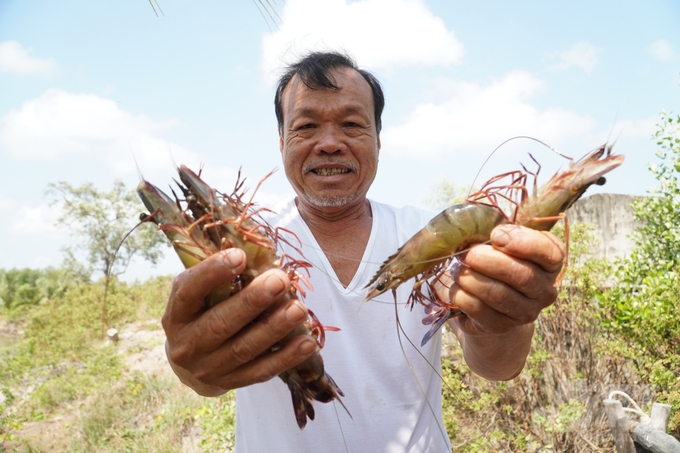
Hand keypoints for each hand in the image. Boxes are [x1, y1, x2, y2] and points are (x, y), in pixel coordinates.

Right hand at [162, 248, 317, 395]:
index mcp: (176, 314)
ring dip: (274, 328)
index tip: (240, 255)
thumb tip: (256, 251)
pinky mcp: (230, 383)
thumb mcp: (199, 294)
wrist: (191, 362)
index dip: (212, 273)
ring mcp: (208, 368)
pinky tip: (307, 343)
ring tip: (299, 309)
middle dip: (253, 301)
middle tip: (280, 280)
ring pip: (244, 349)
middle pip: (220, 324)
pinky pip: (261, 372)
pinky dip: (286, 358)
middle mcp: (187, 344)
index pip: (188, 293)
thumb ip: (218, 277)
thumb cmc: (201, 314)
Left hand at [449, 224, 564, 336]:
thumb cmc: (493, 261)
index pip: (551, 253)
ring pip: (499, 295)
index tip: (495, 235)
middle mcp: (544, 290)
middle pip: (523, 276)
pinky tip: (457, 287)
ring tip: (456, 270)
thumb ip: (495, 236)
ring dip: (471, 278)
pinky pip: (480, 311)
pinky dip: (462, 296)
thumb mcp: (499, 244)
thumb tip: (473, 233)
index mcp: (549, 263)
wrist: (486, 302)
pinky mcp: (501, 326)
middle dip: (490, 261)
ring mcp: (525, 312)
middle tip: (469, 254)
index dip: (523, 242)